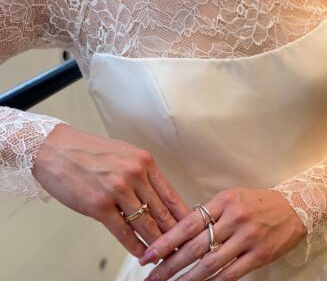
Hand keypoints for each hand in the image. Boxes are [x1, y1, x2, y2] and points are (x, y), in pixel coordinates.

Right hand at [32, 123, 191, 257]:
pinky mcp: (99, 205)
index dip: (183, 215)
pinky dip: (135, 245)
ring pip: (145, 223)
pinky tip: (141, 254)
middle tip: (185, 247)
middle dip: (175, 233)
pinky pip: (123, 231)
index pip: (171, 194)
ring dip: (157, 243)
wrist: (56, 149)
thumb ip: (143, 174)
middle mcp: (135, 174)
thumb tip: (158, 198)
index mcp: (144, 161)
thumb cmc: (90, 152)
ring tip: (166, 255)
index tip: (192, 228)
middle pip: (162, 211)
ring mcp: (117, 190)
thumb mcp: (125, 154)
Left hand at [138, 187, 306, 280]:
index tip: (148, 255)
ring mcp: (247, 237)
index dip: (167, 241)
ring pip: (211, 264)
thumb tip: (182, 233)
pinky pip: (231, 274)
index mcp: (224, 201)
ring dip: (188, 279)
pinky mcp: (259, 254)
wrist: (293, 206)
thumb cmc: (258, 202)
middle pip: (196, 246)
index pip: (189, 223)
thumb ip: (211, 213)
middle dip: (170, 265)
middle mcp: (234, 218)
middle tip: (151, 278)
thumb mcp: (233, 198)